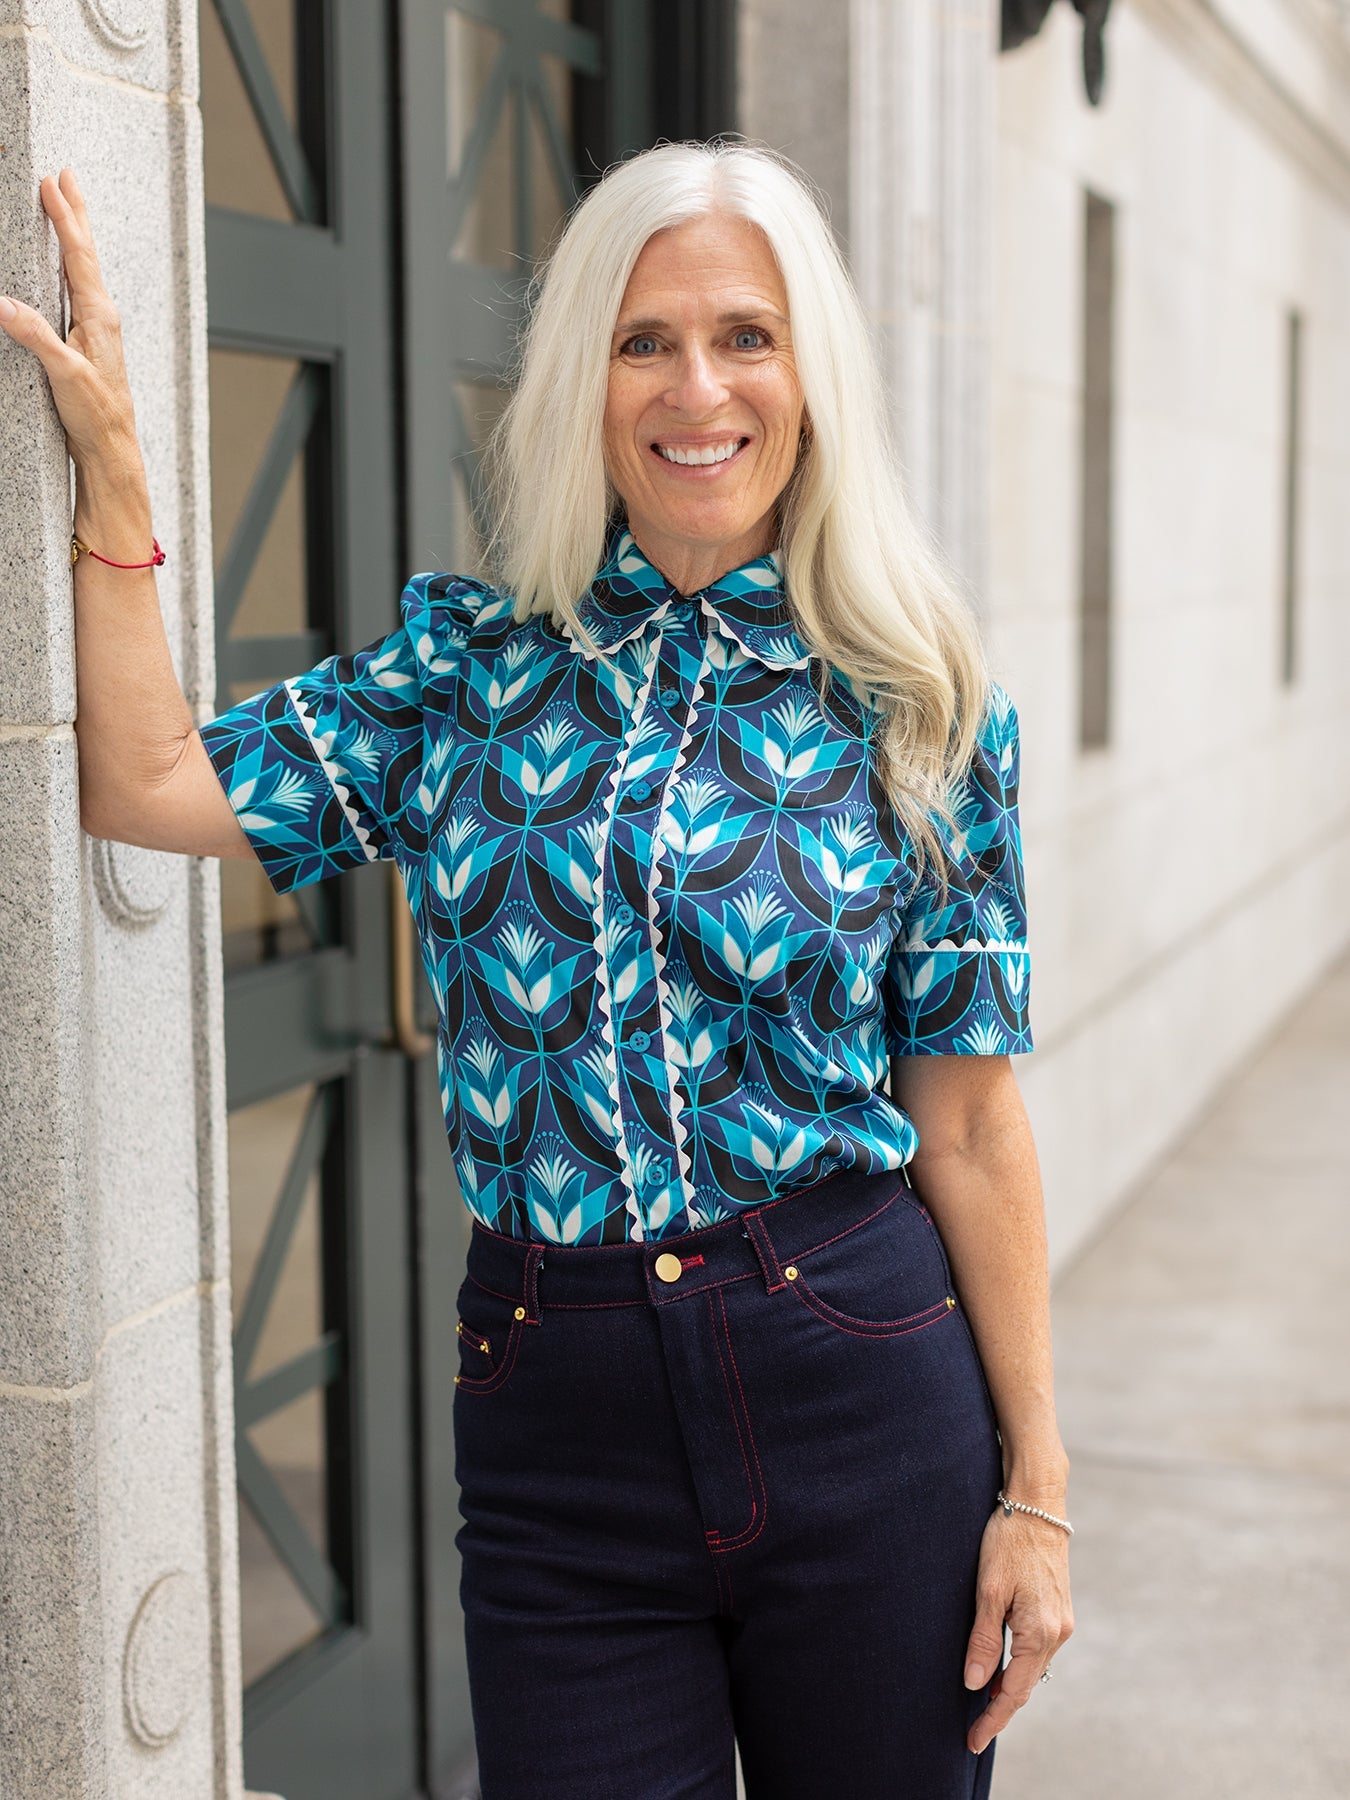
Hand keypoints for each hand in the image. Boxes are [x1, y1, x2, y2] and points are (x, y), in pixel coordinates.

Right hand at [0, 167, 145, 481]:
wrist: (111, 447)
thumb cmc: (96, 414)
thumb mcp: (63, 373)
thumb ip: (36, 336)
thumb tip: (3, 303)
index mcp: (98, 315)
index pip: (78, 255)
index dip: (64, 218)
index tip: (51, 184)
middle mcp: (102, 315)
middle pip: (87, 253)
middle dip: (76, 213)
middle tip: (67, 176)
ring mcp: (97, 327)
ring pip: (84, 268)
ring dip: (75, 236)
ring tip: (68, 208)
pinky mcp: (89, 341)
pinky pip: (78, 289)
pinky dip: (71, 266)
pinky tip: (66, 268)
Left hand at [962, 1502, 1073, 1755]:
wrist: (1038, 1505)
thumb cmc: (1009, 1541)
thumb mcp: (988, 1590)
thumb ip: (984, 1640)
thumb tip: (976, 1685)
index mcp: (1040, 1633)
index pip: (1014, 1692)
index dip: (992, 1719)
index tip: (973, 1741)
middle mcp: (1057, 1633)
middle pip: (1026, 1685)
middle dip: (999, 1709)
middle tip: (973, 1732)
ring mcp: (1061, 1622)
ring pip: (1033, 1668)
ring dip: (1010, 1686)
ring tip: (981, 1704)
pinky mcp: (1058, 1610)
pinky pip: (1037, 1650)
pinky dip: (1019, 1665)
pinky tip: (1001, 1667)